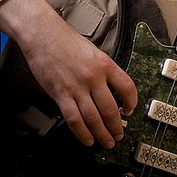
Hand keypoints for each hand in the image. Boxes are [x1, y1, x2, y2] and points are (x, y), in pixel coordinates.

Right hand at [0, 0, 136, 148]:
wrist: (44, 35)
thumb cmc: (66, 40)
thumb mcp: (92, 51)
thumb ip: (102, 69)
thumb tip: (109, 89)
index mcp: (105, 64)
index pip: (127, 86)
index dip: (132, 102)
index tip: (130, 110)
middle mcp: (94, 77)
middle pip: (111, 109)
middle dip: (116, 126)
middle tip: (119, 135)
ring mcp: (77, 87)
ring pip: (94, 118)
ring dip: (102, 134)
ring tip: (107, 141)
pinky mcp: (61, 94)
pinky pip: (74, 120)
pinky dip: (82, 133)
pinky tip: (87, 139)